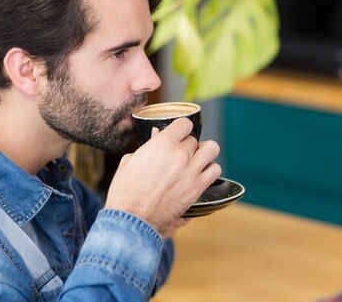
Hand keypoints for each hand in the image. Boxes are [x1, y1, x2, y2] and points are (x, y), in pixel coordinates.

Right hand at [104, 118, 220, 236]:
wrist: (132, 219)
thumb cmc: (126, 191)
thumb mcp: (130, 161)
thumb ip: (147, 146)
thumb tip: (156, 135)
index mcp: (162, 143)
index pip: (185, 123)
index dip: (181, 129)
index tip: (179, 134)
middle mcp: (180, 154)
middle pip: (194, 139)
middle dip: (187, 146)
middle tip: (179, 156)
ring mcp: (191, 170)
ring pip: (212, 149)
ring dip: (205, 153)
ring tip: (197, 160)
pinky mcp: (198, 187)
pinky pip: (215, 170)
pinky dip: (210, 170)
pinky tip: (201, 174)